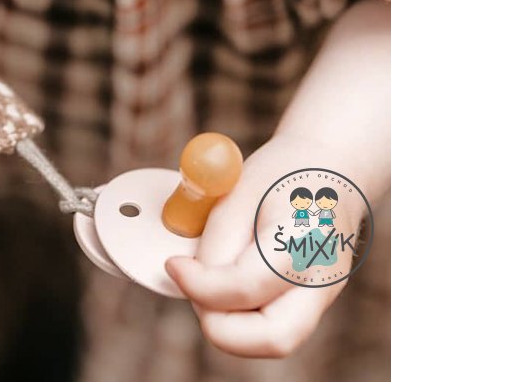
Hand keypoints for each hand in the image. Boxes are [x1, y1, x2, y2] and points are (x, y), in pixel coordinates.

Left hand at [164, 133, 365, 357]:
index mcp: (304, 241)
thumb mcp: (239, 193)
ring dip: (231, 322)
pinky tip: (229, 278)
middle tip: (192, 289)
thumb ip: (216, 244)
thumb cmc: (285, 172)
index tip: (174, 265)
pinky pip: (273, 325)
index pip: (246, 288)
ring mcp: (324, 296)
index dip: (198, 284)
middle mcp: (323, 279)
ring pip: (273, 340)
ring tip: (211, 278)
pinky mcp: (313, 302)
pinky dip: (243, 315)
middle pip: (274, 339)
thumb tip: (191, 283)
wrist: (331, 165)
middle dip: (220, 326)